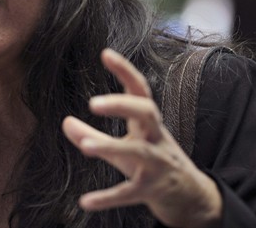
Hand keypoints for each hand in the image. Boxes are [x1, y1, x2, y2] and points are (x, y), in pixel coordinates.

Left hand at [62, 48, 221, 227]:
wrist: (190, 197)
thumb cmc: (152, 162)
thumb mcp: (123, 148)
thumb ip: (94, 135)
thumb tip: (66, 122)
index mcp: (148, 123)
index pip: (140, 90)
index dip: (125, 71)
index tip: (105, 53)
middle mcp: (156, 138)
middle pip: (147, 111)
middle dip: (123, 105)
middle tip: (93, 103)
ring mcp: (157, 164)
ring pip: (139, 151)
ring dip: (111, 147)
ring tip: (86, 146)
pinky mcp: (152, 190)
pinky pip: (129, 193)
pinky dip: (107, 198)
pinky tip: (85, 202)